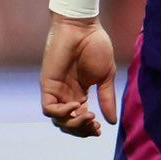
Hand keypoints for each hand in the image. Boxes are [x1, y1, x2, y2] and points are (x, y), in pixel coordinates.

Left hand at [40, 14, 117, 137]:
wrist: (82, 29)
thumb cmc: (96, 47)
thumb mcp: (106, 77)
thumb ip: (107, 98)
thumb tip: (112, 122)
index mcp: (80, 94)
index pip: (80, 119)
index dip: (87, 129)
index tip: (100, 130)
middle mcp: (66, 95)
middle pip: (67, 125)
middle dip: (80, 130)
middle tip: (94, 126)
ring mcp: (56, 92)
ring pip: (57, 121)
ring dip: (73, 124)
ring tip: (88, 115)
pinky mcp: (48, 86)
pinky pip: (49, 109)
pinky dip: (62, 113)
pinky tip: (77, 105)